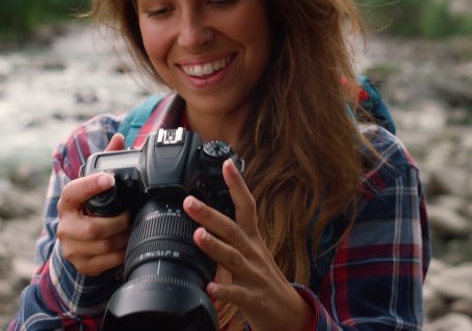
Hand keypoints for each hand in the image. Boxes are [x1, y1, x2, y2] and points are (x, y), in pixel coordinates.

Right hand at [56, 133, 130, 275]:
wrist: (74, 240)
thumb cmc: (87, 208)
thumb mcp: (92, 185)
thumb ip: (104, 160)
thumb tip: (119, 138)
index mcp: (67, 203)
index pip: (73, 192)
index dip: (91, 185)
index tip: (110, 178)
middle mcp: (65, 227)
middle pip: (95, 227)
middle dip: (119, 221)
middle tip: (131, 214)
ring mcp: (72, 248)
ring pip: (105, 245)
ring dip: (124, 236)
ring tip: (133, 227)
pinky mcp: (83, 265)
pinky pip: (109, 261)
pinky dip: (123, 252)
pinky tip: (128, 243)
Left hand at [183, 159, 313, 330]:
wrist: (288, 314)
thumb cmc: (262, 279)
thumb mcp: (250, 251)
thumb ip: (229, 236)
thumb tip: (205, 217)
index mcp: (252, 239)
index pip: (247, 206)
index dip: (238, 185)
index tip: (227, 163)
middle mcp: (252, 253)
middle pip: (232, 229)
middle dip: (211, 214)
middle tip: (189, 202)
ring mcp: (253, 275)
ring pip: (233, 258)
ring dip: (215, 246)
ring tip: (198, 236)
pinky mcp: (253, 299)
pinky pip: (237, 294)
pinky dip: (223, 290)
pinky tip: (209, 287)